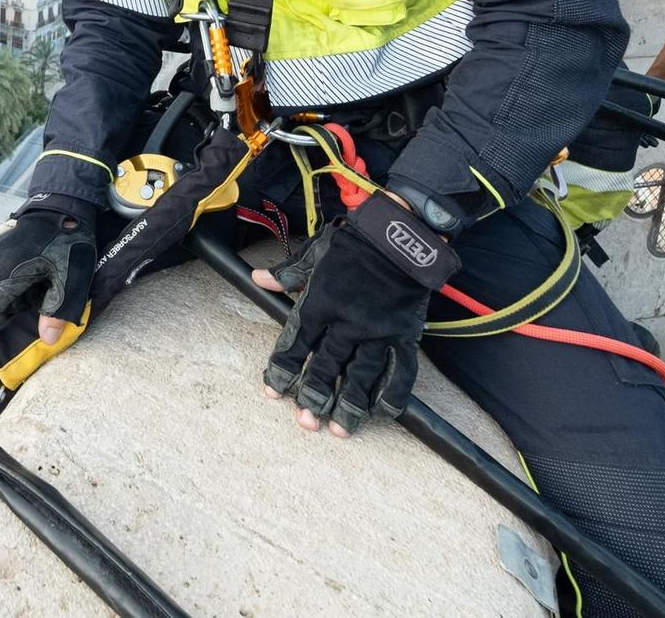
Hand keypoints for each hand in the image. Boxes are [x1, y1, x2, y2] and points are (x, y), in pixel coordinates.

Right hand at [0, 195, 96, 359]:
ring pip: (0, 291)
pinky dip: (14, 295)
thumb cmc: (69, 240)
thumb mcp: (71, 277)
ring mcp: (3, 256)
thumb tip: (46, 339)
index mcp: (12, 272)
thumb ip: (58, 309)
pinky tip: (31, 297)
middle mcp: (1, 265)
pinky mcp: (10, 252)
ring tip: (23, 320)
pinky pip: (7, 280)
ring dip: (9, 309)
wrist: (66, 204)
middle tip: (2, 346)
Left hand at [254, 218, 432, 436]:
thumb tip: (259, 280)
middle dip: (315, 396)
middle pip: (327, 366)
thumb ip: (288, 273)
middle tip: (306, 422)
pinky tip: (383, 413)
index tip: (273, 391)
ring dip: (350, 405)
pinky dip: (392, 394)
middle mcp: (347, 322)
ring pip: (361, 377)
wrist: (402, 235)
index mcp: (321, 301)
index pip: (296, 343)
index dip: (283, 369)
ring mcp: (378, 332)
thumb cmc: (355, 241)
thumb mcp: (315, 251)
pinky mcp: (405, 335)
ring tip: (340, 429)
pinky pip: (400, 372)